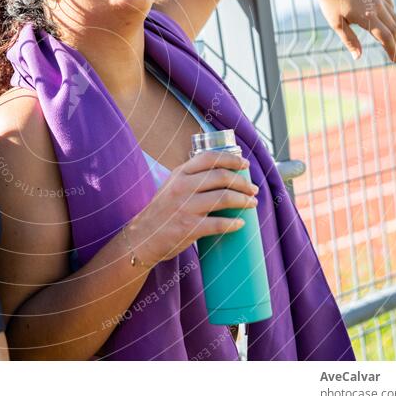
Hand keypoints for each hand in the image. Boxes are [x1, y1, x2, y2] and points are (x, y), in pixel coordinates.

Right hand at [124, 151, 258, 266]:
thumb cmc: (161, 213)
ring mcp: (185, 207)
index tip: (245, 164)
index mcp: (179, 174)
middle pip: (221, 177)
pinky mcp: (188, 227)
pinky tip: (241, 223)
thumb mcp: (171, 187)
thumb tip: (222, 174)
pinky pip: (218, 223)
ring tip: (252, 203)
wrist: (142, 238)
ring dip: (243, 200)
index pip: (209, 158)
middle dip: (243, 182)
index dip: (231, 159)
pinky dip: (233, 223)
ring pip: (223, 198)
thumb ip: (190, 178)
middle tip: (253, 189)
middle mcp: (182, 187)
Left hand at [308, 0, 395, 61]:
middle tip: (393, 54)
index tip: (394, 60)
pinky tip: (388, 22)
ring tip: (390, 40)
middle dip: (394, 42)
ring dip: (394, 30)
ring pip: (393, 16)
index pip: (386, 37)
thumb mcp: (337, 24)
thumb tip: (358, 57)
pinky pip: (390, 5)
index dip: (391, 50)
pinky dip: (392, 16)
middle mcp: (377, 6)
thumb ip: (349, 40)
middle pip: (393, 28)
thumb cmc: (329, 1)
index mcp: (367, 16)